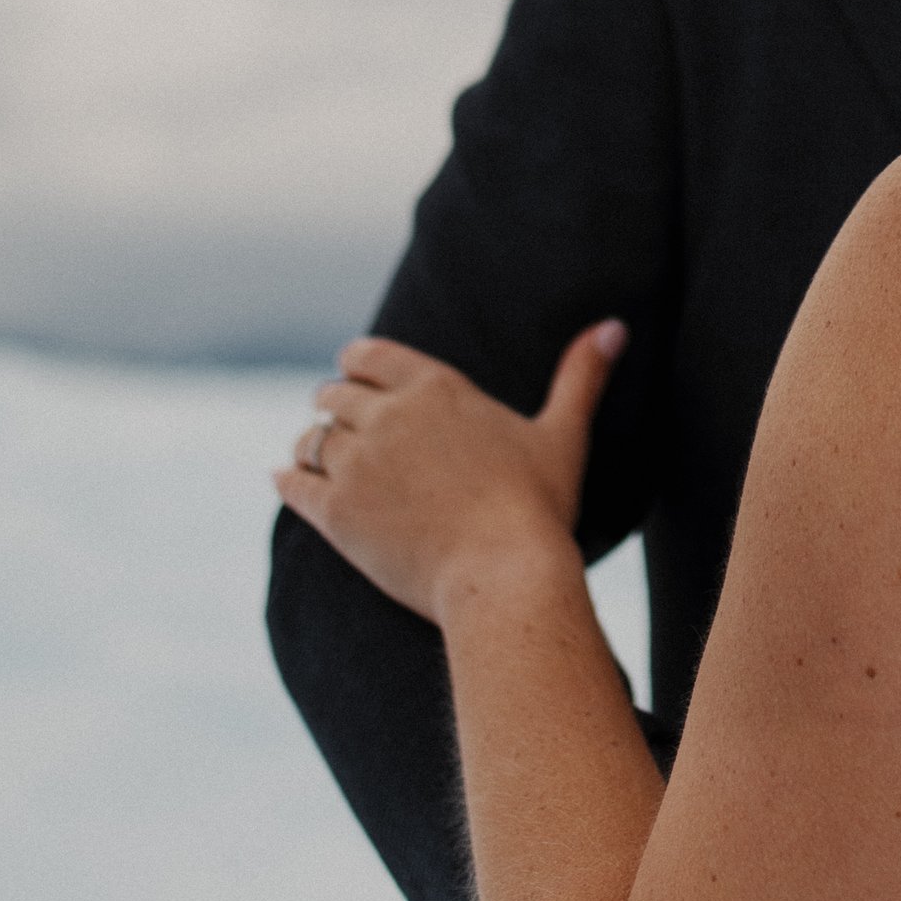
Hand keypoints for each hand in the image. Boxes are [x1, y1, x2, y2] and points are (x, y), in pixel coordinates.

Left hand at [273, 322, 624, 622]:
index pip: (367, 355)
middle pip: (332, 396)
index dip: (355, 363)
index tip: (352, 373)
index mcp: (433, 386)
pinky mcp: (335, 513)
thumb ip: (581, 375)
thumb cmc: (537, 506)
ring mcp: (356, 464)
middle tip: (334, 418)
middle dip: (331, 405)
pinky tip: (283, 478)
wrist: (503, 574)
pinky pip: (293, 484)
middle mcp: (386, 416)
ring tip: (312, 455)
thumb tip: (616, 326)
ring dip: (310, 445)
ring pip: (310, 439)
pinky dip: (286, 478)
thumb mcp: (563, 434)